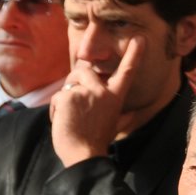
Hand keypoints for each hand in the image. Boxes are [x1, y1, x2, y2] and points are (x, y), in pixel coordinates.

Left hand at [50, 38, 143, 166]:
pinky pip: (58, 96)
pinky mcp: (68, 96)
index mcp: (116, 98)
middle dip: (75, 78)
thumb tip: (132, 114)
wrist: (83, 155)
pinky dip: (56, 109)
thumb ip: (122, 116)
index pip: (127, 72)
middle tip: (74, 98)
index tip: (139, 40)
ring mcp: (85, 92)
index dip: (134, 55)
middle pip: (84, 69)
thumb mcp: (115, 126)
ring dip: (65, 98)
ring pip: (68, 84)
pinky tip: (63, 122)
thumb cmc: (97, 142)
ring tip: (70, 118)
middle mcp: (103, 91)